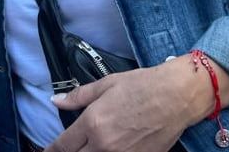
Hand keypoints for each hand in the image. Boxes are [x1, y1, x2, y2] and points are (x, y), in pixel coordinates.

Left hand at [46, 59, 209, 151]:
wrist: (177, 96)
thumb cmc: (143, 85)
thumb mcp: (107, 84)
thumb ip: (79, 96)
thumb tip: (56, 100)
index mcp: (93, 123)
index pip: (63, 146)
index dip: (50, 151)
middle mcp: (104, 144)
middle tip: (69, 148)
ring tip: (92, 147)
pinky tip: (111, 149)